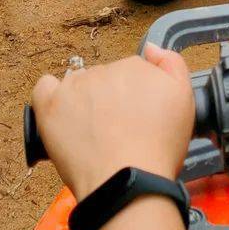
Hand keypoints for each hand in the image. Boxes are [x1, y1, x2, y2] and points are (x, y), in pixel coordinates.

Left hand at [32, 44, 194, 199]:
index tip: (136, 120)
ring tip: (92, 136)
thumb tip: (151, 48)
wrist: (128, 181)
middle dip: (109, 101)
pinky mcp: (51, 104)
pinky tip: (61, 115)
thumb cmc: (159, 148)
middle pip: (105, 79)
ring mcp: (75, 85)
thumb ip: (172, 64)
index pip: (131, 73)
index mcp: (136, 66)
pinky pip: (44, 87)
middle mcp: (105, 69)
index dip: (134, 98)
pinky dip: (51, 98)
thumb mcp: (184, 100)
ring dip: (83, 102)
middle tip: (117, 132)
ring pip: (78, 85)